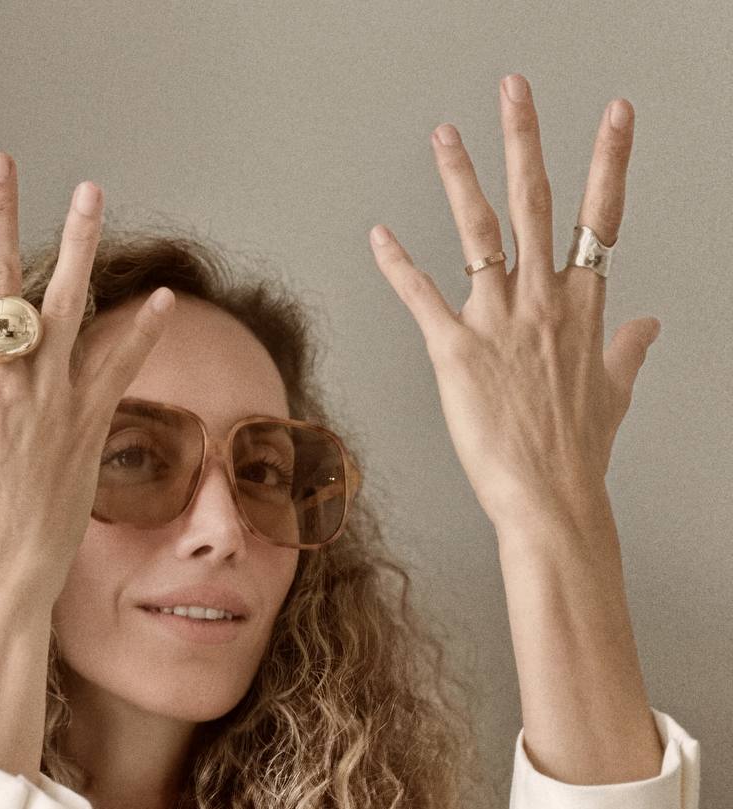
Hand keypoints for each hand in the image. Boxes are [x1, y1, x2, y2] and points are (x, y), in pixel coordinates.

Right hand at [0, 152, 173, 606]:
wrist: (0, 581)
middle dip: (1, 216)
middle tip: (2, 162)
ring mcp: (46, 399)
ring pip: (65, 304)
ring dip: (79, 244)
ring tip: (90, 192)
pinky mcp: (85, 425)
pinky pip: (117, 366)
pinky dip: (139, 331)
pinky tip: (159, 296)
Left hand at [369, 74, 660, 532]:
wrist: (550, 499)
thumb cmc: (579, 453)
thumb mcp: (614, 393)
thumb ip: (628, 350)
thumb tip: (650, 324)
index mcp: (583, 308)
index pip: (600, 218)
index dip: (609, 160)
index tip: (614, 114)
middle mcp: (543, 302)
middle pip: (536, 203)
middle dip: (524, 140)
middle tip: (513, 89)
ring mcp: (499, 323)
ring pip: (480, 233)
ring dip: (459, 178)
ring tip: (443, 134)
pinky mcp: (456, 352)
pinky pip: (423, 297)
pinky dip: (398, 265)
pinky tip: (379, 236)